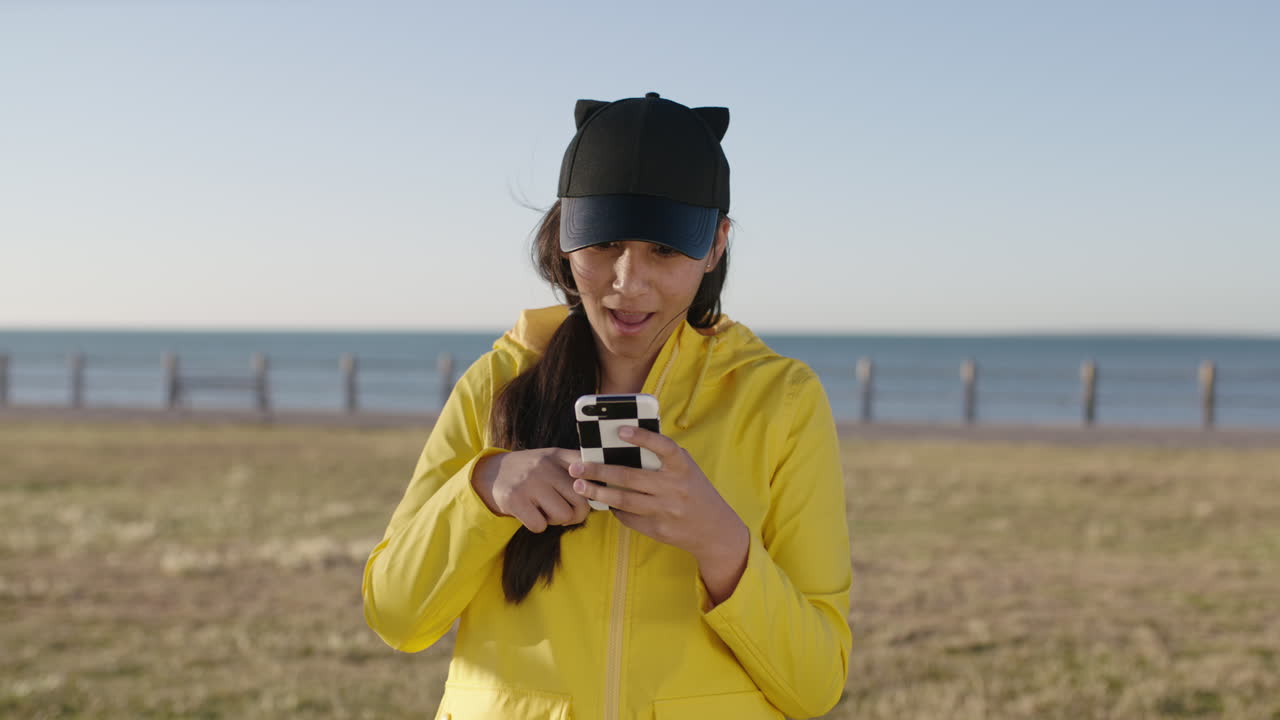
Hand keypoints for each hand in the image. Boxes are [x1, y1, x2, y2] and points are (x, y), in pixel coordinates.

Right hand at [473, 448, 591, 532]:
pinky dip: (537, 525)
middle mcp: (546, 465)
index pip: (590, 470)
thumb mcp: (551, 460)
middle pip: (582, 501)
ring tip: (545, 511)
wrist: (490, 473)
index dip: (597, 488)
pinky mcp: (515, 499)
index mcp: (558, 455)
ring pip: (563, 515)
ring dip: (556, 521)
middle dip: (577, 514)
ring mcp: (530, 481)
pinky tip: (530, 514)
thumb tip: (605, 488)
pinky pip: (540, 525)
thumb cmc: (530, 473)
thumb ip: (576, 467)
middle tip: (566, 513)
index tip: (594, 496)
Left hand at [567, 426, 746, 564]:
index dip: (642, 437)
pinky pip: (629, 517)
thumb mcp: (686, 470)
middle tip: (577, 466)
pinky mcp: (658, 529)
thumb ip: (662, 458)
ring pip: (624, 500)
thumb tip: (622, 444)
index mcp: (683, 466)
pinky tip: (604, 501)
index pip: (663, 446)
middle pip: (630, 477)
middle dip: (599, 471)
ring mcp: (666, 510)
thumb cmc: (694, 491)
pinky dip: (614, 508)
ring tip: (579, 485)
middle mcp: (675, 487)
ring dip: (598, 493)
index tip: (620, 430)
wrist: (714, 530)